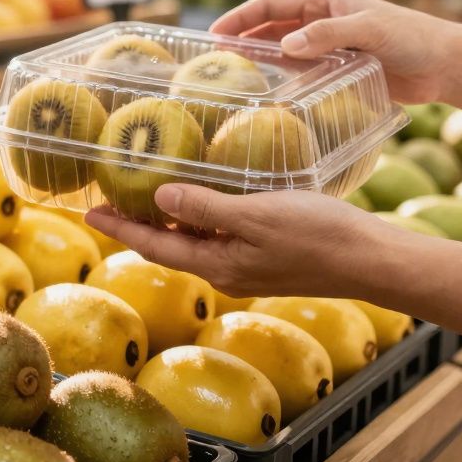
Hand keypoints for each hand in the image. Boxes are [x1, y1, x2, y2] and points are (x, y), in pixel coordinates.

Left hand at [85, 184, 396, 297]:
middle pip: (169, 243)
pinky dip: (200, 214)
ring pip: (194, 239)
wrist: (374, 259)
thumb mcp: (256, 215)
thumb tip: (158, 198)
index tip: (88, 209)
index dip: (119, 226)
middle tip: (108, 195)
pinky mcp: (267, 255)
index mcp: (217, 265)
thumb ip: (206, 207)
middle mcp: (226, 270)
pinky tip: (202, 194)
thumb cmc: (318, 235)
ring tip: (144, 190)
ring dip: (167, 217)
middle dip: (136, 222)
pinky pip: (219, 234)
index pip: (154, 245)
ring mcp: (247, 265)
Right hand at [210, 0, 461, 103]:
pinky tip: (266, 92)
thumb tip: (285, 45)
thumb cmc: (412, 38)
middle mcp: (321, 21)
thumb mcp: (370, 30)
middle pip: (269, 27)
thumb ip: (329, 35)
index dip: (239, 17)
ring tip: (230, 77)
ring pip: (281, 50)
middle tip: (211, 60)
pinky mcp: (336, 69)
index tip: (213, 34)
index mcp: (324, 1)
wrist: (446, 65)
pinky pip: (299, 71)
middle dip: (240, 39)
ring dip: (257, 60)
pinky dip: (280, 78)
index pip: (270, 4)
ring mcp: (327, 46)